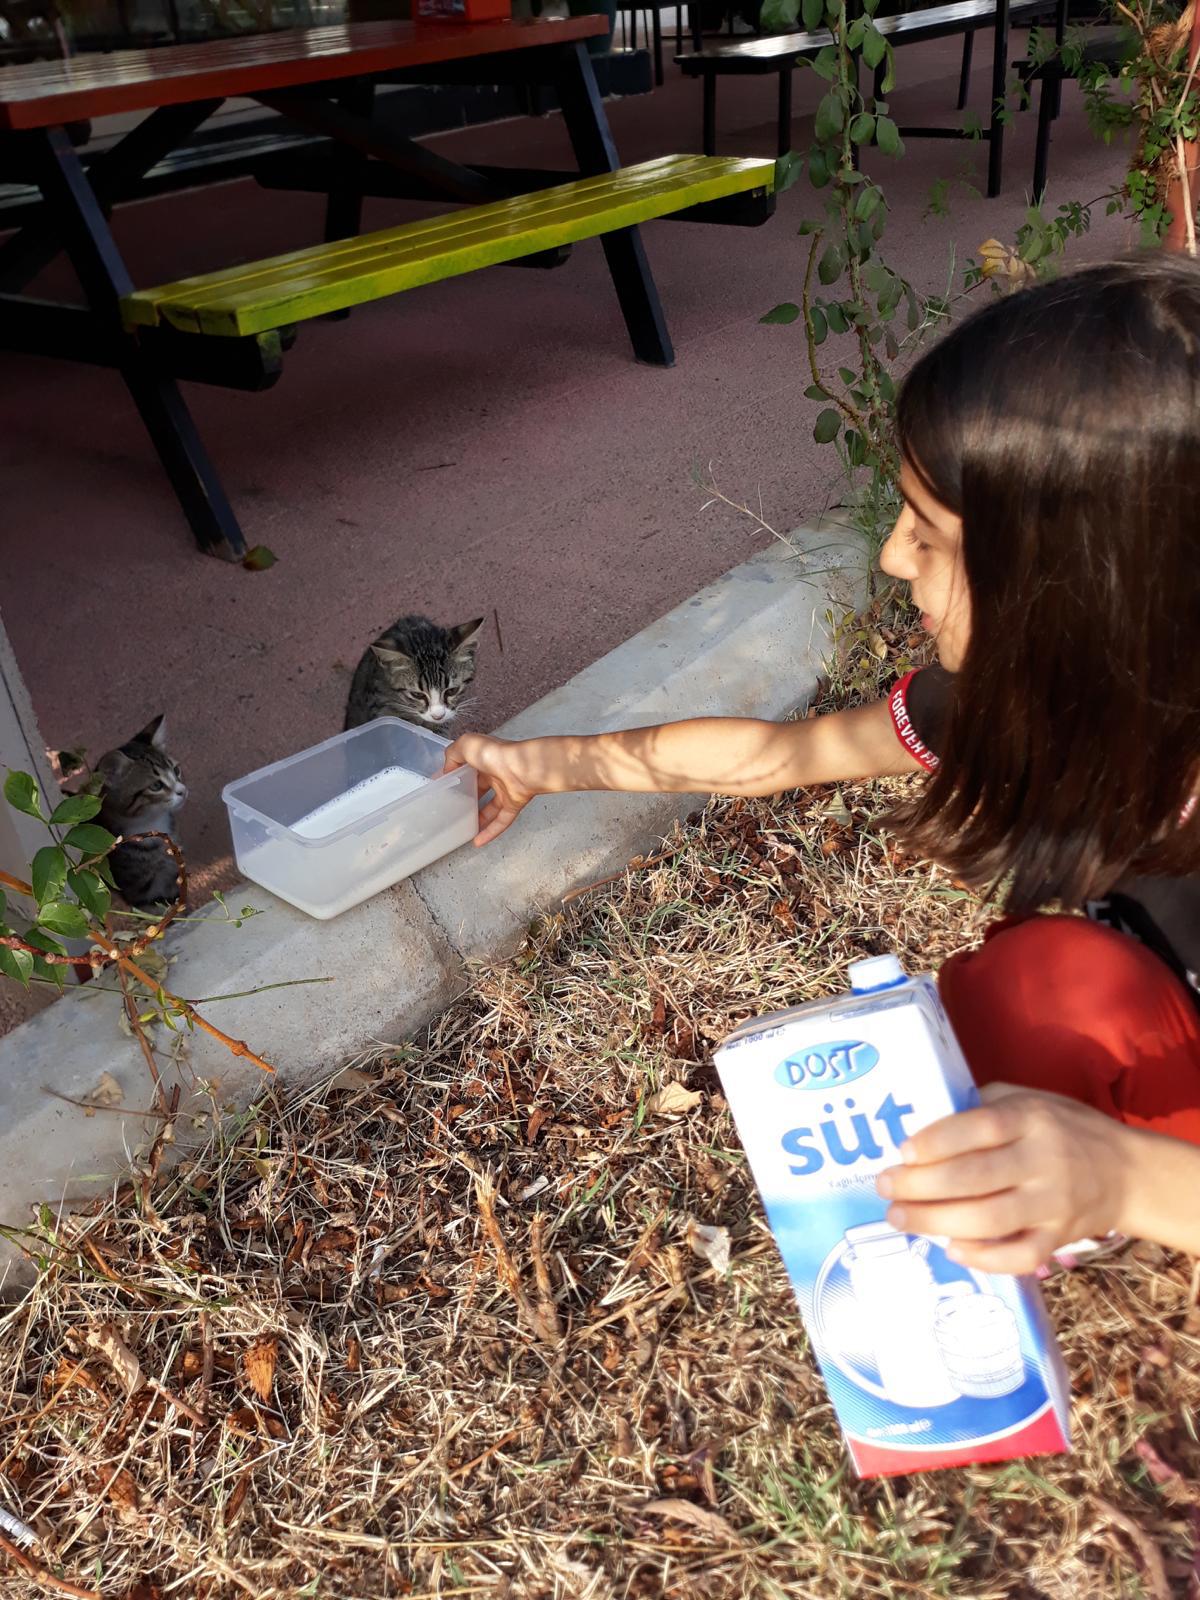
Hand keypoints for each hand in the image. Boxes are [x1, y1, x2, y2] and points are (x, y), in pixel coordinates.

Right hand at [443, 733, 540, 845]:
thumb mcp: (466, 745)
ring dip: (478, 818)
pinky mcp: (515, 804)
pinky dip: (490, 832)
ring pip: (491, 807)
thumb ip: (452, 754)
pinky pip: (502, 821)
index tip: (446, 788)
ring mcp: (507, 789)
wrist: (524, 767)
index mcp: (486, 758)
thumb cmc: (497, 754)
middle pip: (481, 788)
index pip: (470, 768)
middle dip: (469, 798)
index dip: (458, 776)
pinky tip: (478, 841)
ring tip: (464, 828)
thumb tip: (446, 769)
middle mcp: (497, 773)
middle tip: (454, 809)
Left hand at [874, 1084, 1137, 1273]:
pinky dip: (984, 1259)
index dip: (937, 1140)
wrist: (1125, 1172)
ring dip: (937, 1221)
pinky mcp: (1060, 1239)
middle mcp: (1044, 1160)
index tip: (902, 1152)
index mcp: (1032, 1119)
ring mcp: (1054, 1204)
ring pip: (990, 1220)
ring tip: (900, 1217)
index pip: (980, 1128)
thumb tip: (923, 1122)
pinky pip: (1020, 1257)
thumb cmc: (1062, 1128)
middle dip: (921, 1185)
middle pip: (976, 1177)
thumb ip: (983, 1106)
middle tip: (885, 1188)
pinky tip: (951, 1249)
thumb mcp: (1029, 1099)